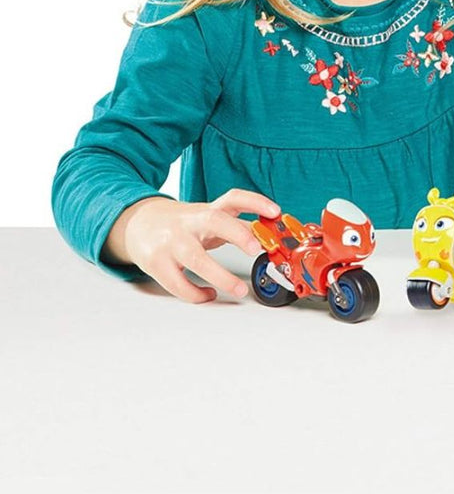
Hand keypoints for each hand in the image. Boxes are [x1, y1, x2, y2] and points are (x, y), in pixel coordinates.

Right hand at [102, 188, 280, 303]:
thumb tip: (270, 235)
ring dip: (220, 276)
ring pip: (196, 258)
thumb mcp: (208, 220)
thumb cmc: (182, 224)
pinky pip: (177, 282)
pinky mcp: (156, 263)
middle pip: (214, 221)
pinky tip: (208, 294)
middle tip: (257, 249)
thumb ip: (237, 226)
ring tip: (239, 290)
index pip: (233, 199)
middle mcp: (190, 222)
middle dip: (238, 233)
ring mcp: (171, 242)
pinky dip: (195, 293)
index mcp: (207, 210)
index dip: (255, 202)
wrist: (137, 224)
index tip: (275, 212)